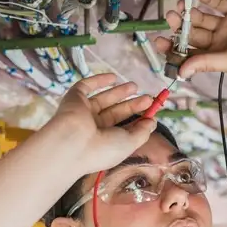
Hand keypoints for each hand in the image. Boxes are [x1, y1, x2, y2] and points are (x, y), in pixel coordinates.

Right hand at [40, 73, 155, 175]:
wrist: (73, 143)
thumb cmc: (103, 149)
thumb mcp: (130, 143)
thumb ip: (143, 132)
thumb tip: (153, 122)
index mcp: (105, 142)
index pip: (123, 129)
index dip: (137, 120)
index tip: (151, 113)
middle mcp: (94, 128)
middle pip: (115, 112)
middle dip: (131, 105)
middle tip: (147, 98)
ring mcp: (83, 113)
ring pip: (103, 99)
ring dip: (119, 92)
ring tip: (135, 86)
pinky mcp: (74, 98)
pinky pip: (86, 87)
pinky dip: (99, 81)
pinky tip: (113, 77)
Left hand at [154, 0, 226, 79]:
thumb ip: (206, 62)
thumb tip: (180, 73)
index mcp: (217, 58)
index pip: (189, 55)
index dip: (173, 50)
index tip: (159, 41)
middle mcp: (220, 42)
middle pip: (193, 34)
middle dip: (179, 27)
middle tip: (170, 18)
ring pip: (203, 17)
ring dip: (190, 12)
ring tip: (180, 6)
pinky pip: (220, 3)